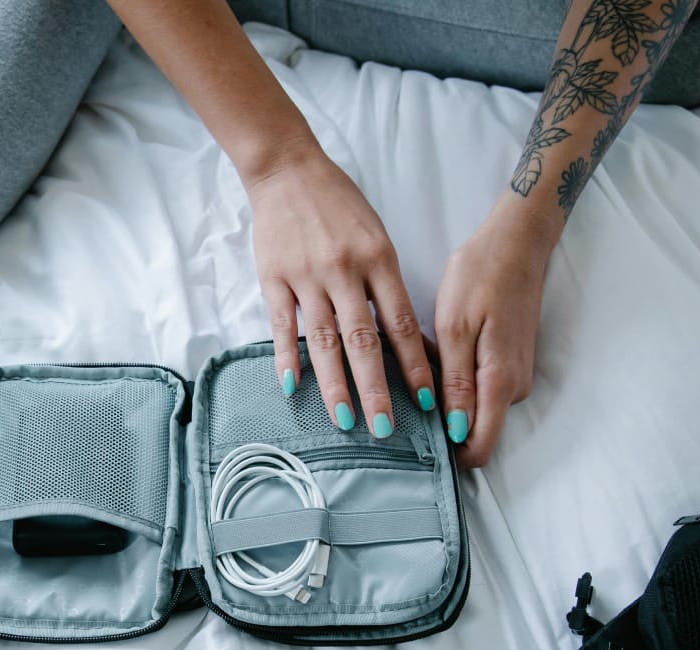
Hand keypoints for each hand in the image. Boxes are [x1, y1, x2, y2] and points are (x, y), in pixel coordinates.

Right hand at [245, 145, 435, 435]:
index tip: (425, 400)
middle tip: (385, 428)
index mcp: (377, 259)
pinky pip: (282, 327)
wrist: (287, 170)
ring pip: (323, 341)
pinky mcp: (273, 279)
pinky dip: (286, 358)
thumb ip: (383, 283)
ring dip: (335, 385)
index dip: (414, 364)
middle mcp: (344, 271)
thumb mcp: (375, 234)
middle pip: (363, 341)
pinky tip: (293, 388)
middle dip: (376, 389)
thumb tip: (399, 337)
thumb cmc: (338, 204)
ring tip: (344, 420)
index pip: (401, 323)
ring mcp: (306, 276)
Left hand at [433, 191, 560, 467]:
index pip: (479, 448)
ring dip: (447, 395)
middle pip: (474, 431)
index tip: (412, 437)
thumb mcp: (456, 328)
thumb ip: (456, 383)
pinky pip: (480, 386)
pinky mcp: (510, 362)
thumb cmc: (481, 277)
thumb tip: (456, 431)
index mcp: (499, 383)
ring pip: (474, 407)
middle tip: (409, 387)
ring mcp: (515, 376)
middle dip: (440, 421)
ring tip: (425, 360)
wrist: (516, 242)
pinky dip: (456, 377)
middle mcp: (513, 388)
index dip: (448, 453)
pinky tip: (441, 349)